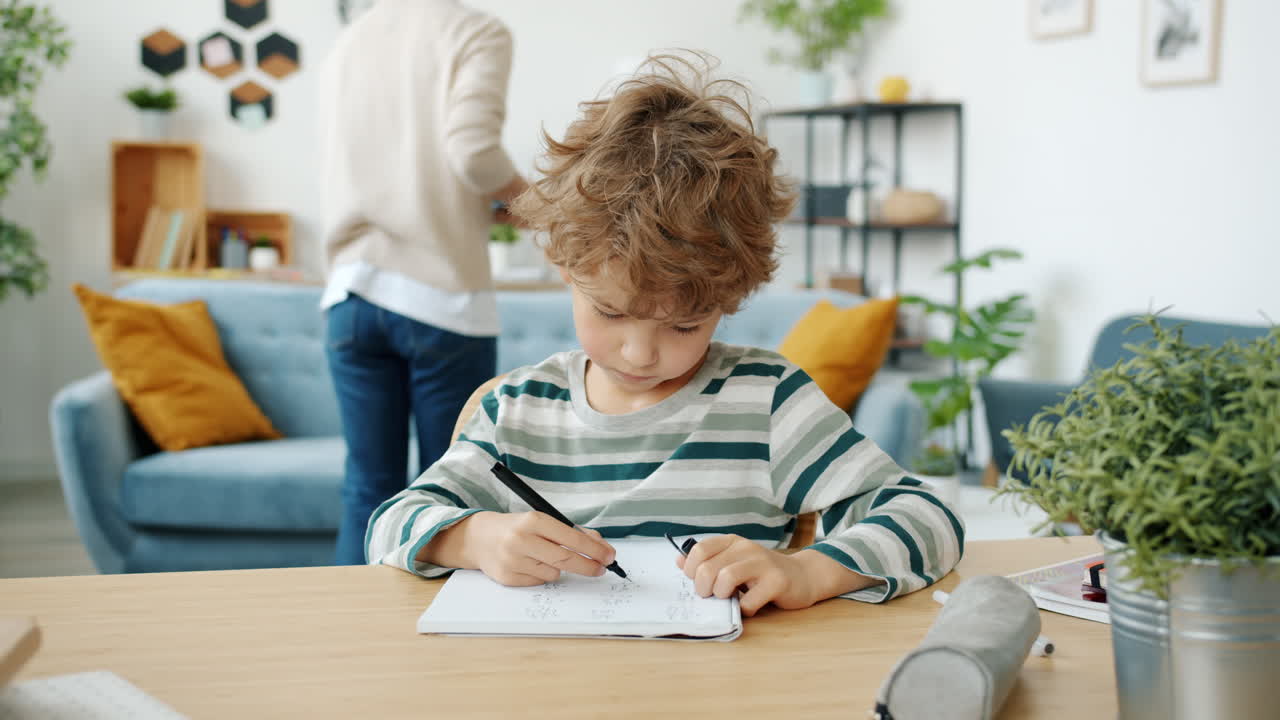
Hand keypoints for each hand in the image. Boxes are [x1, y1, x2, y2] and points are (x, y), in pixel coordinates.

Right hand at [435, 511, 616, 586]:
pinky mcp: (507, 577)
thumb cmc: (518, 528)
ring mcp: (513, 560)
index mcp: (534, 520)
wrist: (480, 538)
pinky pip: (539, 582)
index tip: (609, 556)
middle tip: (601, 569)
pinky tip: (530, 564)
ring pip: (553, 572)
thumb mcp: (543, 522)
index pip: (572, 538)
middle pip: (565, 559)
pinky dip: (542, 575)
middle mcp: (521, 539)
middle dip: (588, 566)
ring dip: (559, 568)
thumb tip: (600, 548)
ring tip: (544, 557)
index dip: (594, 549)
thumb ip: (571, 532)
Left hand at [676, 535, 818, 616]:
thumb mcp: (734, 562)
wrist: (802, 576)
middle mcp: (746, 548)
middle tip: (712, 596)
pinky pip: (749, 601)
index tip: (698, 582)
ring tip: (729, 599)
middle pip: (707, 568)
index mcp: (732, 542)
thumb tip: (678, 560)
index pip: (698, 550)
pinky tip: (750, 606)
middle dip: (703, 588)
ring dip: (722, 596)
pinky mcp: (777, 581)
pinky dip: (744, 609)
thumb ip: (708, 561)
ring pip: (725, 579)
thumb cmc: (762, 573)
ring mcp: (762, 563)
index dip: (691, 570)